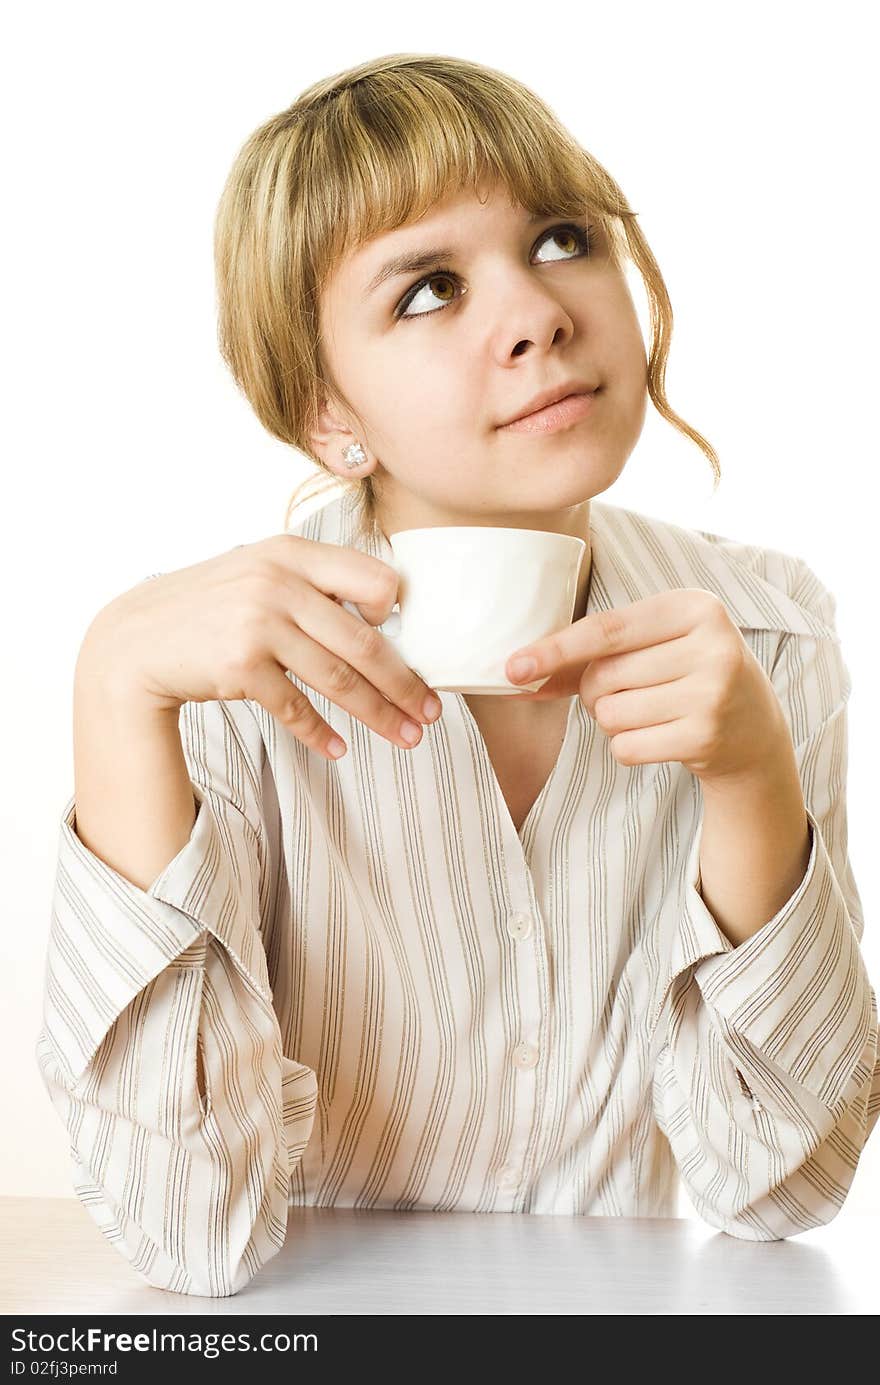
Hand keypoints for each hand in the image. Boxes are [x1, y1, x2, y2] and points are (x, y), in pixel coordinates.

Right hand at [82, 535, 442, 761]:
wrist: (137, 639)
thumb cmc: (211, 607)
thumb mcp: (258, 571)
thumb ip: (312, 582)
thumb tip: (384, 613)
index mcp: (292, 553)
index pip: (374, 578)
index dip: (396, 613)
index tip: (406, 642)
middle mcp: (278, 583)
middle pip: (364, 641)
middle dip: (404, 683)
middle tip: (430, 712)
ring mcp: (258, 624)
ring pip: (338, 678)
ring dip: (378, 714)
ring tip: (406, 737)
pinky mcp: (239, 667)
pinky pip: (295, 707)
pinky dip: (320, 732)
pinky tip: (340, 748)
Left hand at [504, 588, 791, 783]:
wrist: (753, 731)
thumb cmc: (685, 677)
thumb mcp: (654, 647)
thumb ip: (591, 654)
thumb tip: (518, 673)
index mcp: (695, 607)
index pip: (606, 628)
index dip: (555, 649)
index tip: (513, 668)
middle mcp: (711, 644)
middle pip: (604, 674)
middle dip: (596, 692)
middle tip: (631, 693)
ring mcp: (713, 692)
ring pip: (611, 712)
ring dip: (612, 721)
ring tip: (652, 714)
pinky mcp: (706, 736)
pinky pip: (626, 746)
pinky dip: (627, 747)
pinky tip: (661, 737)